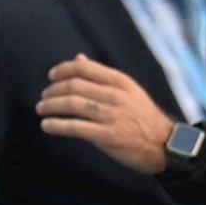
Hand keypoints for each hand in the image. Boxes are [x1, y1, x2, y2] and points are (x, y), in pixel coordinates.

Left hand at [36, 54, 173, 172]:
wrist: (165, 145)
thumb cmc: (142, 116)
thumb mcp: (127, 90)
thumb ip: (101, 76)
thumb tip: (78, 59)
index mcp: (120, 81)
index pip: (84, 68)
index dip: (62, 70)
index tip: (51, 76)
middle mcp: (115, 95)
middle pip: (74, 86)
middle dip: (53, 90)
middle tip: (44, 96)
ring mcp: (111, 115)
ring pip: (72, 104)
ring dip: (50, 106)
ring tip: (40, 109)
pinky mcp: (107, 135)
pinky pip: (75, 127)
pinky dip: (57, 125)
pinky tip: (47, 125)